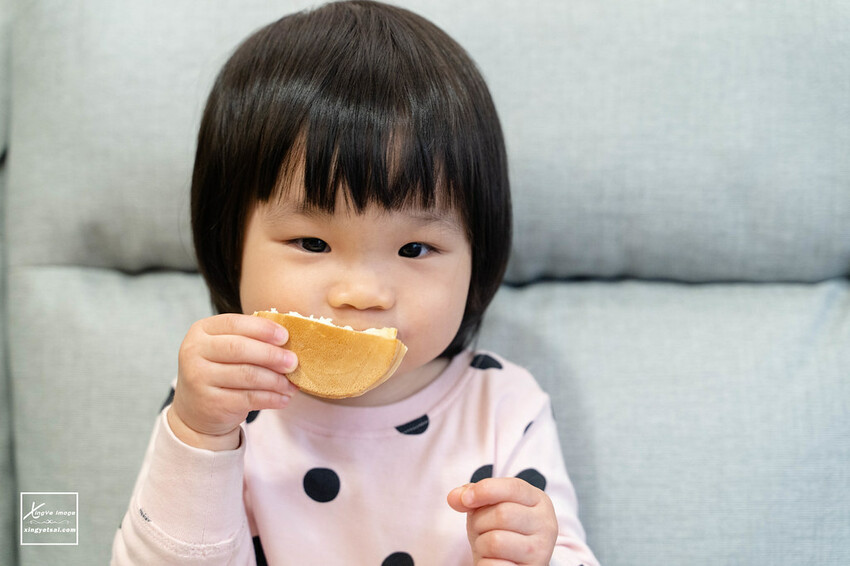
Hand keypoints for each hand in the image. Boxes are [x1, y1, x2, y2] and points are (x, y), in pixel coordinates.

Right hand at [168, 313, 298, 449]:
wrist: (197, 411)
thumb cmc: (220, 372)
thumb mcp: (227, 350)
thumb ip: (251, 340)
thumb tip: (289, 343)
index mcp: (201, 330)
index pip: (234, 323)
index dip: (262, 329)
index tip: (285, 336)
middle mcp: (194, 351)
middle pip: (239, 348)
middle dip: (271, 355)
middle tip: (293, 362)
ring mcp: (199, 378)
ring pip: (247, 375)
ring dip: (275, 380)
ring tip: (291, 384)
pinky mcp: (210, 403)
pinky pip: (248, 398)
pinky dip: (271, 398)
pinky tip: (283, 399)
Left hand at [447, 477, 557, 564]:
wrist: (510, 564)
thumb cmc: (499, 532)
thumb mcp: (486, 509)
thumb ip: (472, 496)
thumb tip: (454, 497)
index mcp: (538, 501)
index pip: (513, 487)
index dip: (485, 490)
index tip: (465, 499)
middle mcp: (546, 524)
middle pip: (502, 514)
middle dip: (480, 522)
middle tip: (482, 530)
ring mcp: (541, 550)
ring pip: (496, 541)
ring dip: (481, 545)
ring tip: (488, 548)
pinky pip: (494, 565)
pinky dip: (485, 564)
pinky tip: (493, 561)